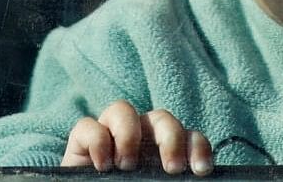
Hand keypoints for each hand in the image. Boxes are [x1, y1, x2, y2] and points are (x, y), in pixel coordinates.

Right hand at [62, 100, 212, 174]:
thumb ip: (165, 180)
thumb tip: (191, 178)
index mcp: (162, 152)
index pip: (189, 137)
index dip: (198, 147)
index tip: (201, 170)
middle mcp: (139, 137)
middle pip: (161, 118)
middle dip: (170, 138)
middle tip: (172, 169)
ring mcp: (109, 135)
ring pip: (122, 109)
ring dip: (129, 134)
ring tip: (127, 165)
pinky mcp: (80, 141)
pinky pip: (87, 125)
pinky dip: (97, 141)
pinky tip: (103, 166)